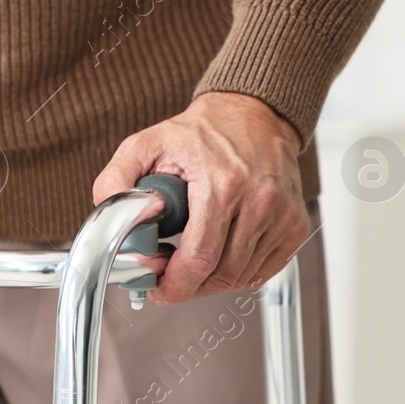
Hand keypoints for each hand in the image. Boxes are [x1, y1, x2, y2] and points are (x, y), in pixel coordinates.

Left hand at [92, 92, 309, 304]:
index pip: (199, 260)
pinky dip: (238, 274)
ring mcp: (282, 215)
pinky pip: (263, 271)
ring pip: (242, 278)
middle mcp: (259, 201)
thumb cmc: (200, 133)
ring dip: (211, 282)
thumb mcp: (144, 146)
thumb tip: (110, 221)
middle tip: (168, 277)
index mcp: (222, 184)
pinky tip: (219, 256)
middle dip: (188, 287)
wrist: (253, 114)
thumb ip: (115, 182)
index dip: (175, 286)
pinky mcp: (294, 224)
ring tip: (190, 262)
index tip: (157, 288)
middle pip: (221, 275)